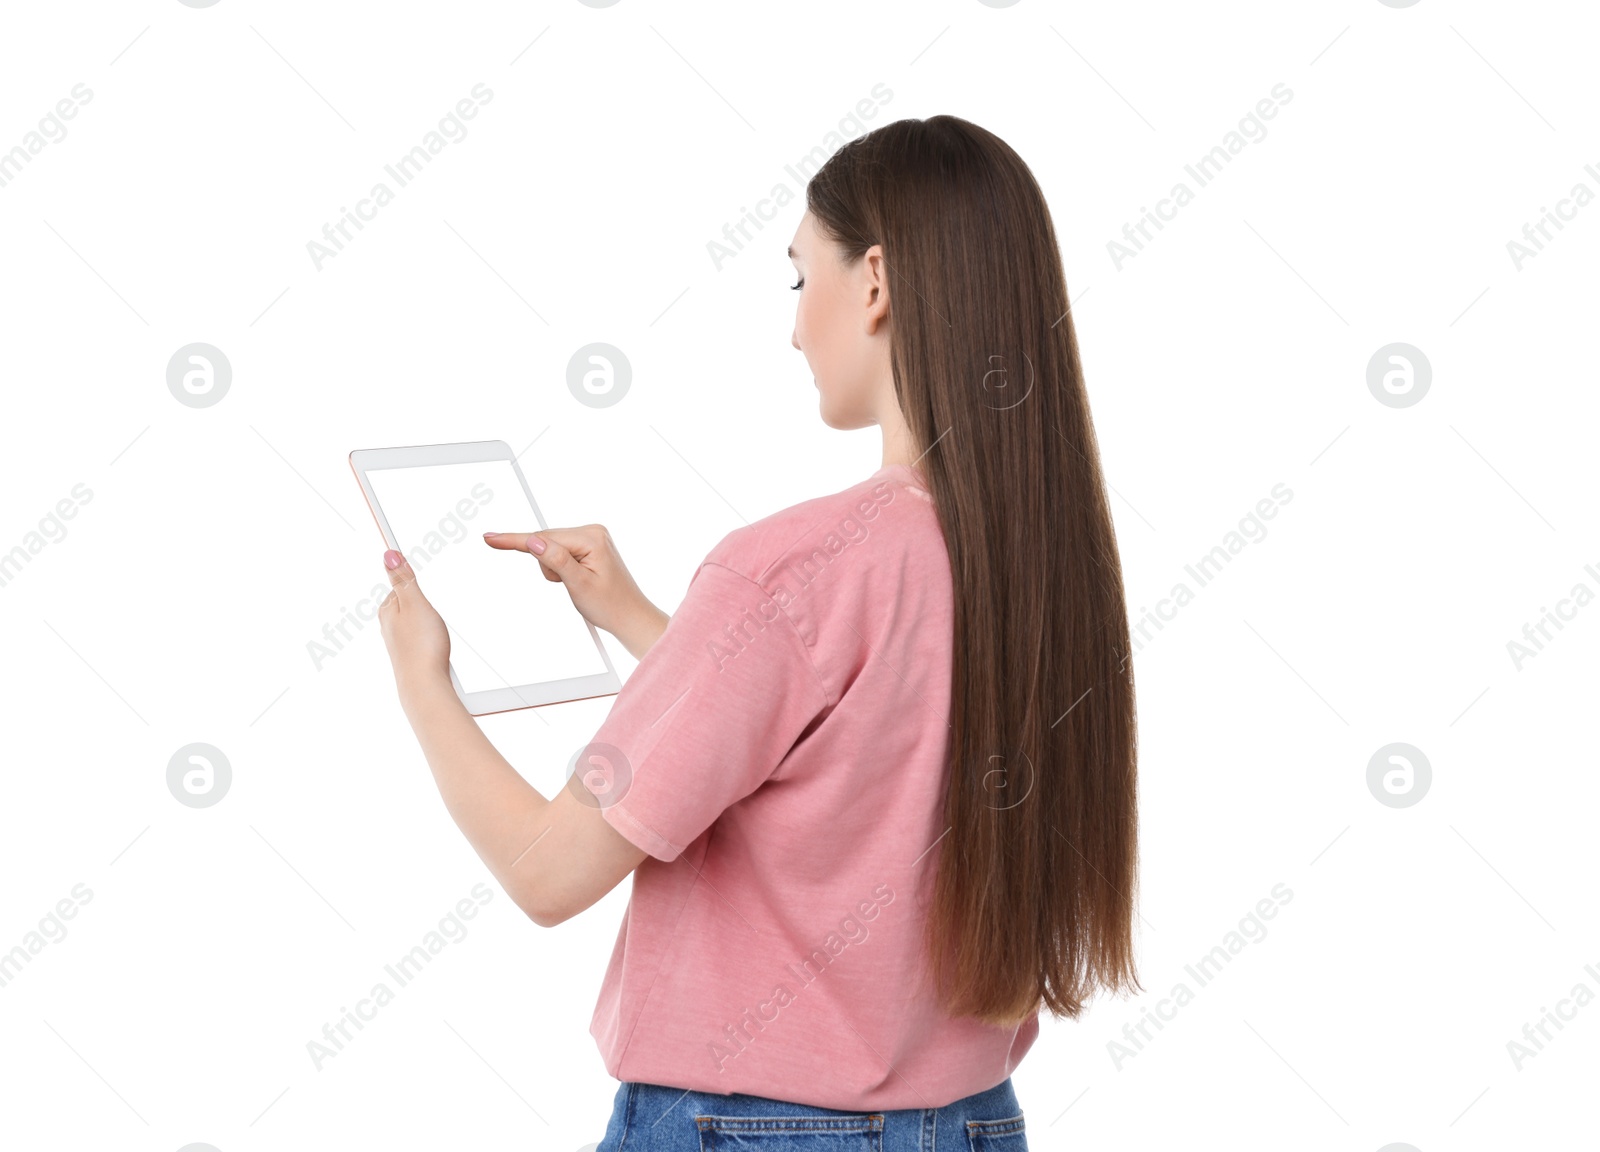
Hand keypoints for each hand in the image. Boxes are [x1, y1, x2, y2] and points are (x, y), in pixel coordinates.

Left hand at [378, 549, 451, 691]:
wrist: (425, 686)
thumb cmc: (422, 646)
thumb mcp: (415, 603)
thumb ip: (404, 580)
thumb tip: (389, 554)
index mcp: (387, 609)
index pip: (398, 582)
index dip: (408, 574)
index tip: (406, 558)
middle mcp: (389, 625)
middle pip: (406, 601)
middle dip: (419, 599)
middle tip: (430, 604)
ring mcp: (399, 642)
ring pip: (414, 620)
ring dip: (426, 619)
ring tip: (434, 627)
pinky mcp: (410, 655)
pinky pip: (419, 636)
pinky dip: (428, 634)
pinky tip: (435, 642)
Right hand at [483, 525, 668, 660]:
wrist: (630, 616)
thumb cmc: (610, 605)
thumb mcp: (578, 585)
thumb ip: (555, 560)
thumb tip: (534, 540)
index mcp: (591, 537)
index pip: (544, 537)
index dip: (515, 540)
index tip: (491, 538)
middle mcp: (592, 531)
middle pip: (546, 541)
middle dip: (547, 565)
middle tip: (565, 584)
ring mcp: (591, 537)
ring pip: (550, 547)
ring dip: (553, 568)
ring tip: (575, 584)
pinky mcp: (588, 545)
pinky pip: (559, 551)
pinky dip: (559, 567)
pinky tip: (575, 578)